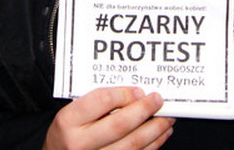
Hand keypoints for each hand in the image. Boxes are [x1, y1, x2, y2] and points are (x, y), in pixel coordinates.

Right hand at [43, 87, 173, 149]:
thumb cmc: (67, 135)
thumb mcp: (72, 114)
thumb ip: (97, 103)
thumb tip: (134, 95)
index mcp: (68, 121)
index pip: (101, 101)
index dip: (124, 94)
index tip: (138, 90)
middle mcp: (79, 143)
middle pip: (120, 124)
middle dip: (144, 110)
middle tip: (158, 100)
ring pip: (132, 145)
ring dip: (155, 130)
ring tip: (166, 117)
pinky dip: (153, 145)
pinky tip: (160, 135)